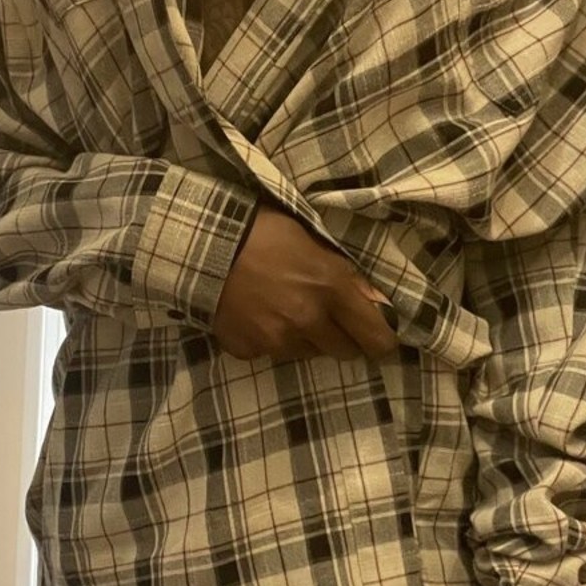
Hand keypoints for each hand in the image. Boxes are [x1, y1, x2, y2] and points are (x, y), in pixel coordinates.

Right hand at [213, 202, 399, 361]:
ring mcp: (277, 340)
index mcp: (331, 289)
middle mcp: (309, 320)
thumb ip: (347, 278)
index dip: (382, 340)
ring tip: (285, 309)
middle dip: (342, 337)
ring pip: (308, 353)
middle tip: (329, 318)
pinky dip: (271, 340)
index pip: (376, 338)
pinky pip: (272, 354)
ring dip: (306, 338)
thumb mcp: (315, 244)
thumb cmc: (264, 232)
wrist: (203, 243)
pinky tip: (258, 315)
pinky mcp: (249, 350)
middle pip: (345, 352)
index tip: (378, 338)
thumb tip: (377, 304)